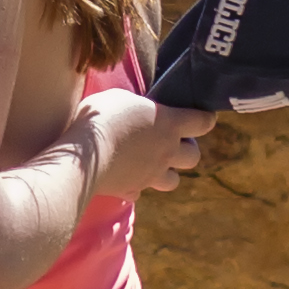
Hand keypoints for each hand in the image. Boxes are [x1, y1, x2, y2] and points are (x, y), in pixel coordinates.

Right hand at [72, 88, 214, 203]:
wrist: (82, 157)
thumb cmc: (101, 118)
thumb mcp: (121, 98)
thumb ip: (138, 106)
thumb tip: (141, 110)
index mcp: (169, 124)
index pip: (203, 122)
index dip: (205, 118)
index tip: (202, 116)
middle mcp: (166, 152)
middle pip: (193, 156)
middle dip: (187, 148)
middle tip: (171, 140)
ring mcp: (151, 174)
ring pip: (173, 180)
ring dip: (167, 171)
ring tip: (152, 162)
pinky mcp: (132, 189)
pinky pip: (140, 191)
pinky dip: (136, 185)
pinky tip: (124, 176)